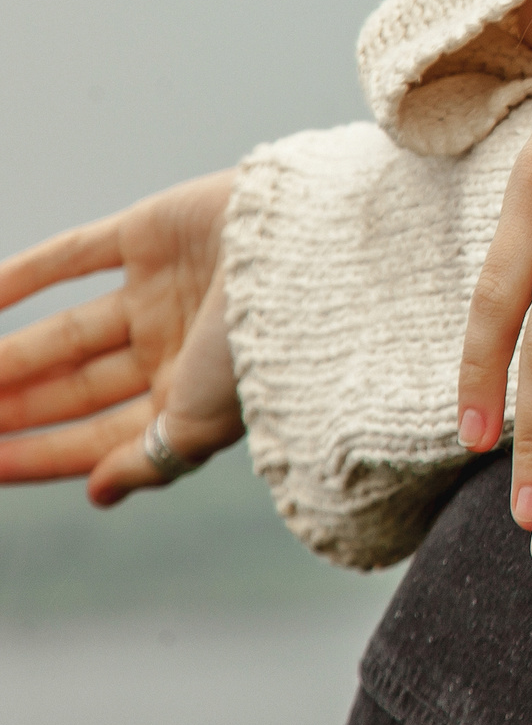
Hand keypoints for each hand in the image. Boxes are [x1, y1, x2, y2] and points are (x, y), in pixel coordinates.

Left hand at [0, 171, 242, 495]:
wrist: (309, 256)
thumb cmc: (263, 350)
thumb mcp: (201, 426)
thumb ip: (148, 461)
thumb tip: (97, 493)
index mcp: (192, 396)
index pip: (98, 436)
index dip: (37, 455)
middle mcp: (174, 344)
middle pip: (77, 386)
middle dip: (16, 405)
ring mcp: (161, 287)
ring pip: (69, 329)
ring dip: (10, 352)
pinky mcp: (151, 230)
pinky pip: (73, 256)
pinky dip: (23, 276)